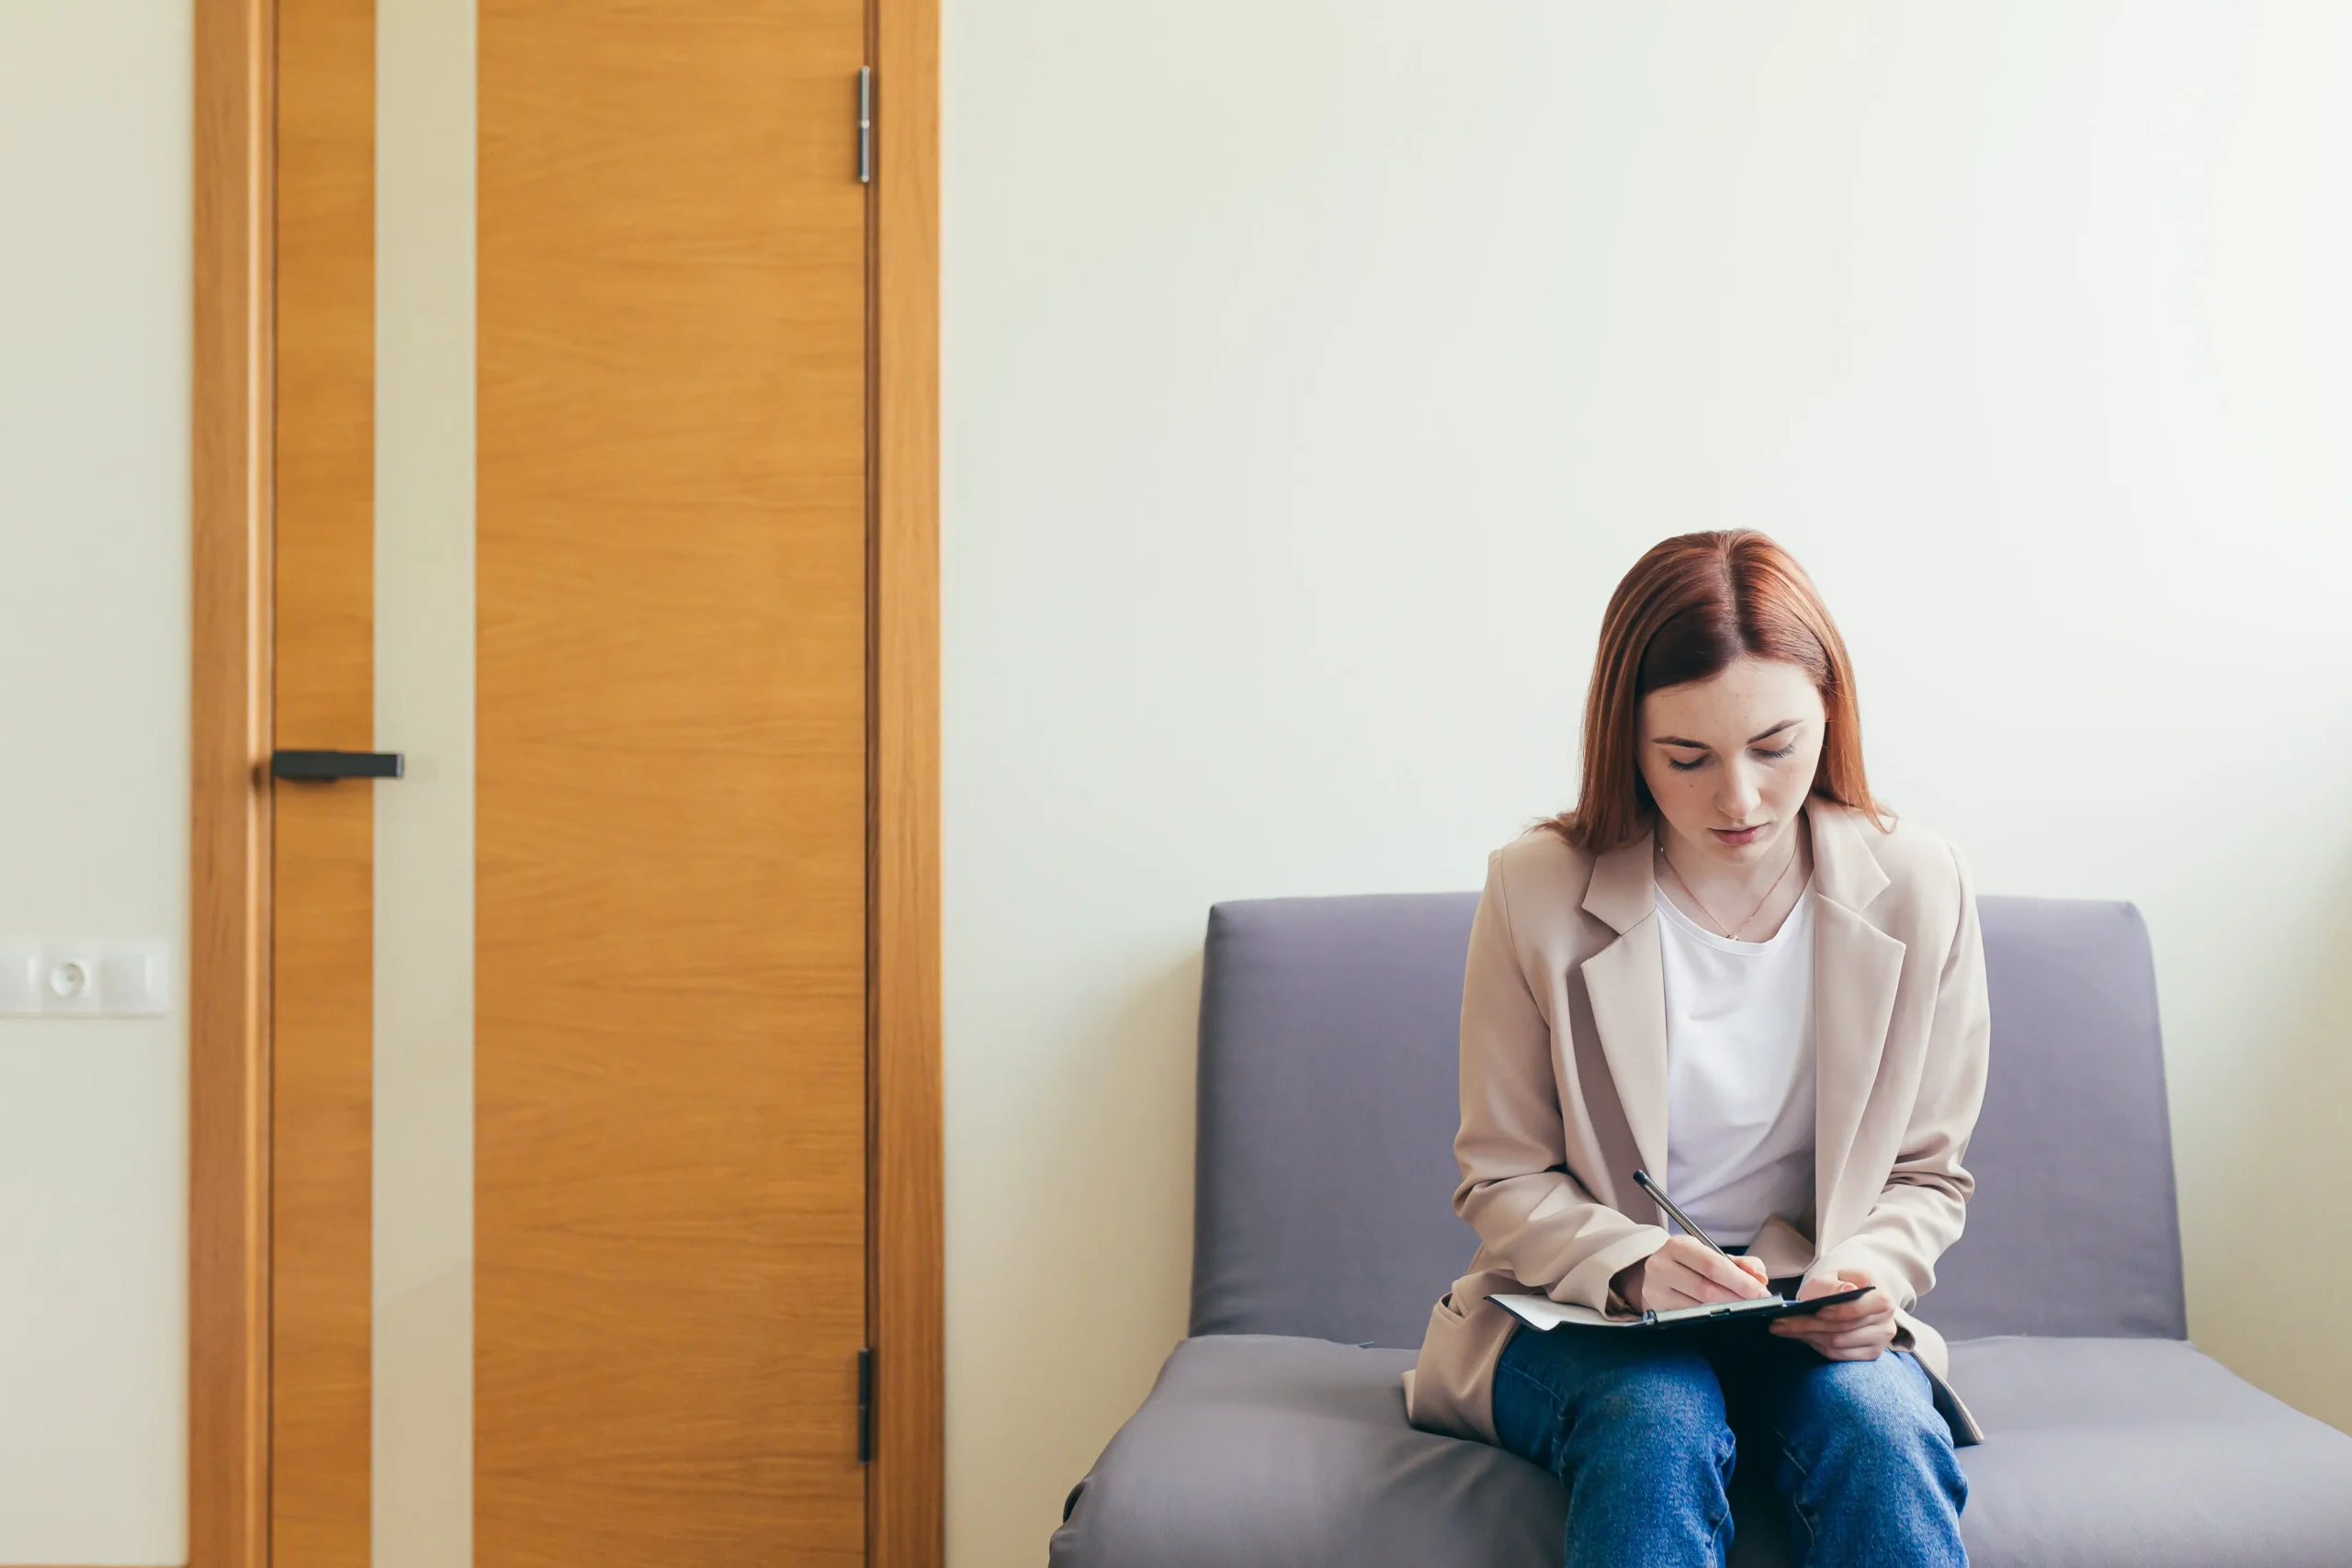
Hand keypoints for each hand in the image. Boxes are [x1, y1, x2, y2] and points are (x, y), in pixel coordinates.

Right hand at [1613, 1236, 1769, 1312]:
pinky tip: (1722, 1318)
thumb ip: (1740, 1264)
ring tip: (1744, 1312)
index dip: (1740, 1281)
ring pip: (1698, 1307)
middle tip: (1758, 1305)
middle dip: (1737, 1299)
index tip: (1762, 1292)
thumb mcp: (1711, 1255)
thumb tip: (1761, 1277)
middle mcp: (1661, 1265)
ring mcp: (1655, 1290)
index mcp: (1678, 1245)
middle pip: (1706, 1288)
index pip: (1713, 1265)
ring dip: (1725, 1312)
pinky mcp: (1655, 1309)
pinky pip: (1688, 1318)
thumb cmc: (1689, 1264)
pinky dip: (1709, 1319)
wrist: (1654, 1274)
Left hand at [1768, 1268, 1896, 1359]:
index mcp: (1881, 1294)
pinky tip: (1801, 1336)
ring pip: (1839, 1343)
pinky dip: (1817, 1346)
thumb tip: (1846, 1291)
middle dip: (1809, 1325)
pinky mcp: (1871, 1354)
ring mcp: (1881, 1339)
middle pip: (1845, 1328)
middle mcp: (1887, 1319)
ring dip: (1808, 1336)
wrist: (1852, 1298)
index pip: (1865, 1306)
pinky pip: (1840, 1355)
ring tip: (1783, 1328)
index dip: (1841, 1311)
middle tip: (1778, 1323)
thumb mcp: (1833, 1277)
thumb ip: (1835, 1284)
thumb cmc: (1840, 1286)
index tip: (1817, 1311)